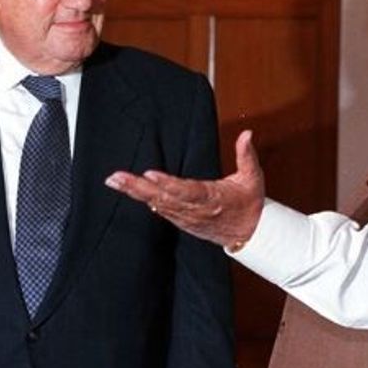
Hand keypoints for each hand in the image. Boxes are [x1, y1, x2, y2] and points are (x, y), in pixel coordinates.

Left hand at [105, 130, 264, 248]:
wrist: (249, 233)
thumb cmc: (250, 204)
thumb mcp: (253, 178)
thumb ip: (247, 155)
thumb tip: (247, 134)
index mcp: (213, 198)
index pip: (187, 191)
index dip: (168, 184)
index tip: (149, 175)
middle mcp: (196, 210)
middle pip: (163, 198)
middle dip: (138, 188)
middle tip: (116, 178)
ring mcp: (187, 217)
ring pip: (157, 204)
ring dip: (135, 193)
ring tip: (115, 181)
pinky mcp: (182, 221)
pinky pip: (160, 210)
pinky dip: (144, 200)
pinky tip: (129, 191)